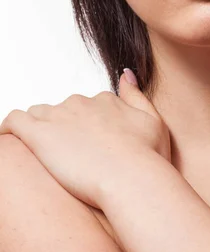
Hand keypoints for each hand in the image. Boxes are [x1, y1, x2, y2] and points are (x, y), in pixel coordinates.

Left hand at [0, 70, 170, 208]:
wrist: (132, 177)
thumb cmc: (147, 158)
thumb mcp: (154, 121)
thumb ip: (136, 95)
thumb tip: (126, 74)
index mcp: (105, 101)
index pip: (86, 107)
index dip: (84, 127)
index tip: (87, 145)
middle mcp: (81, 103)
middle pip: (62, 111)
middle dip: (62, 130)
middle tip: (68, 158)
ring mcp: (59, 116)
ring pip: (38, 115)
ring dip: (38, 130)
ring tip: (42, 156)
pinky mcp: (40, 134)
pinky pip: (13, 122)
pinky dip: (8, 129)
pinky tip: (9, 141)